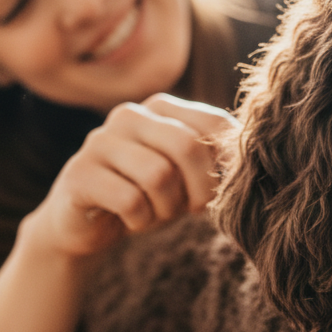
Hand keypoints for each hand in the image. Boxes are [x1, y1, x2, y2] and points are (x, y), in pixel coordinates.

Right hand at [20, 94, 237, 259]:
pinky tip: (132, 220)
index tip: (220, 190)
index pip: (214, 123)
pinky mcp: (79, 173)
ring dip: (166, 208)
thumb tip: (253, 160)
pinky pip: (130, 200)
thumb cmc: (147, 195)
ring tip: (155, 214)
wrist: (85, 224)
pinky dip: (141, 220)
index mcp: (162, 107)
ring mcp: (99, 141)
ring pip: (159, 175)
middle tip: (190, 209)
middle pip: (188, 147)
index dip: (227, 164)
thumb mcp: (186, 175)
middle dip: (199, 189)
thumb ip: (213, 159)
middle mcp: (129, 114)